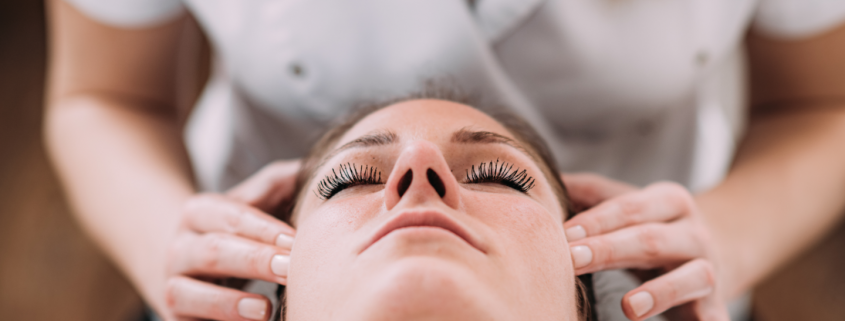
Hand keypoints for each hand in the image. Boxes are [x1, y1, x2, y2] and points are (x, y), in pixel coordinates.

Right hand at [164, 160, 299, 320]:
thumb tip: (311, 175)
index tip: (294, 241)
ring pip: (185, 292)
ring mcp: (173, 286)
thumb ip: (279, 183)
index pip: (231, 215)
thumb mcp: (260, 202)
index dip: (263, 228)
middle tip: (289, 269)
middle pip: (212, 251)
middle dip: (253, 261)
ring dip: (226, 303)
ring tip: (264, 309)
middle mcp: (179, 248)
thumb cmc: (245, 232)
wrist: (198, 272)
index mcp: (199, 212)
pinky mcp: (176, 319)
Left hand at [562, 173, 728, 320]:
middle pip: (651, 239)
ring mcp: (708, 270)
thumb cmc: (656, 228)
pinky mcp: (715, 306)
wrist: (721, 252)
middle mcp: (693, 233)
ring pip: (692, 277)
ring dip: (661, 292)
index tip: (564, 234)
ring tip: (628, 307)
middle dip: (609, 249)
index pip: (629, 207)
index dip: (596, 220)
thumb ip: (592, 193)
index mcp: (670, 202)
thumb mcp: (632, 207)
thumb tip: (541, 177)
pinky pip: (715, 318)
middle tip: (572, 260)